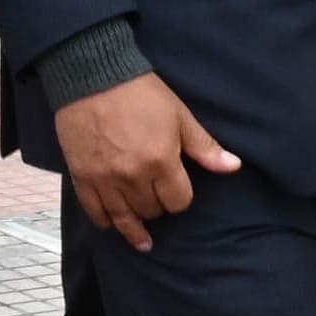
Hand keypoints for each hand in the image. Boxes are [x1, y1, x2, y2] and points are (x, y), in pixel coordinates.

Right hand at [57, 72, 239, 248]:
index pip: (178, 201)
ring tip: (142, 240)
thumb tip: (233, 167)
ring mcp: (105, 179)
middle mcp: (133, 176)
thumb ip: (204, 147)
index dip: (180, 199)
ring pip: (123, 218)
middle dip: (158, 206)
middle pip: (151, 210)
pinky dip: (105, 221)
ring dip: (134, 226)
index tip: (177, 190)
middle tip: (157, 196)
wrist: (93, 75)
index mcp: (161, 161)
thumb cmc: (141, 92)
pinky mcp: (82, 176)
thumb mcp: (180, 115)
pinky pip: (94, 211)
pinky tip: (112, 224)